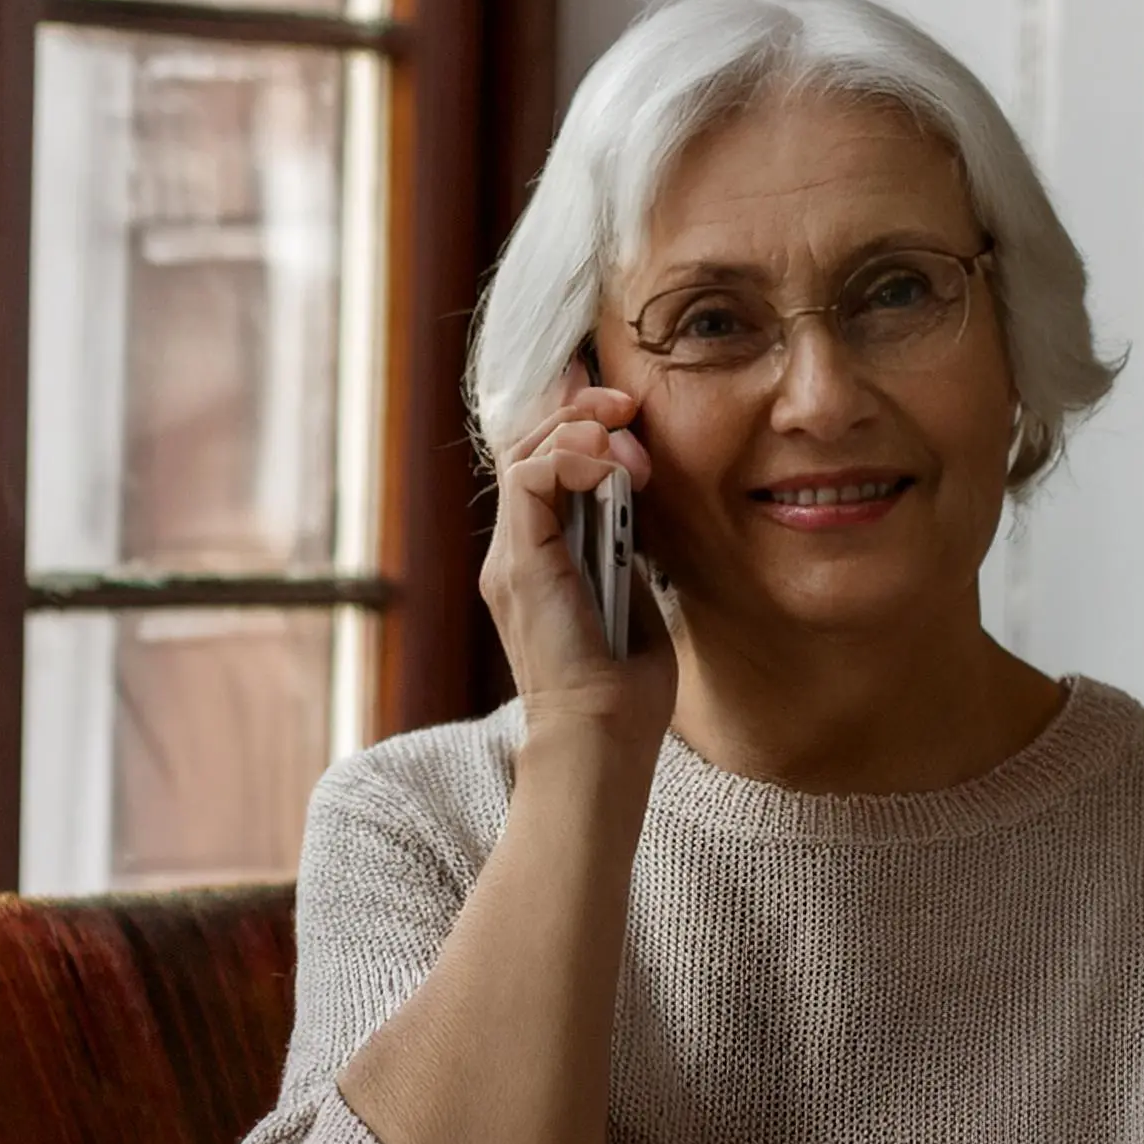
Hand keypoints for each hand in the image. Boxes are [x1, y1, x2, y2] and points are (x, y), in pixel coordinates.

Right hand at [479, 367, 677, 759]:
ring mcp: (510, 557)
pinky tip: (608, 464)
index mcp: (540, 561)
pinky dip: (568, 454)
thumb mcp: (632, 599)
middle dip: (579, 410)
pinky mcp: (517, 563)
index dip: (575, 422)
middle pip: (526, 446)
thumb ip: (623, 550)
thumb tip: (630, 503)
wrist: (601, 737)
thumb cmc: (625, 691)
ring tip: (623, 436)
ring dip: (577, 426)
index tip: (626, 412)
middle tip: (626, 407)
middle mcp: (515, 553)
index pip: (541, 467)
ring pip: (521, 451)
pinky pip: (528, 477)